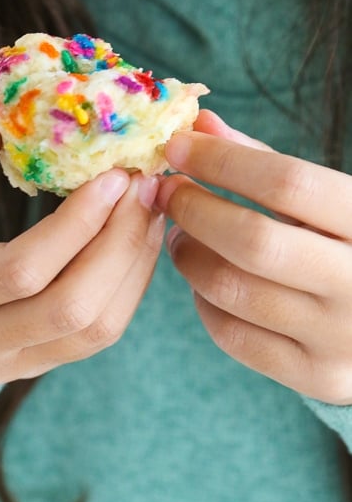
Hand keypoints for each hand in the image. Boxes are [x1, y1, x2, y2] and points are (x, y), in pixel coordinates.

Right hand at [0, 104, 164, 392]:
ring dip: (133, 264)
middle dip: (119, 242)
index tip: (113, 176)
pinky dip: (127, 286)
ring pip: (93, 330)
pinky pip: (96, 337)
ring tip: (150, 208)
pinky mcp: (33, 369)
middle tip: (144, 185)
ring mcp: (4, 366)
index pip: (18, 270)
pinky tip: (137, 240)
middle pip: (69, 308)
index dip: (76, 223)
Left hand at [156, 109, 351, 404]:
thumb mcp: (325, 195)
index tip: (178, 144)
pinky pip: (232, 335)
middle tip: (167, 191)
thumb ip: (264, 160)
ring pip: (232, 290)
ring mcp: (339, 339)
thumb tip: (200, 125)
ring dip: (188, 253)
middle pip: (253, 240)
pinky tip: (205, 278)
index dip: (223, 160)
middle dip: (194, 208)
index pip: (288, 183)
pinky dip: (203, 300)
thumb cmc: (347, 241)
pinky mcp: (317, 377)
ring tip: (180, 233)